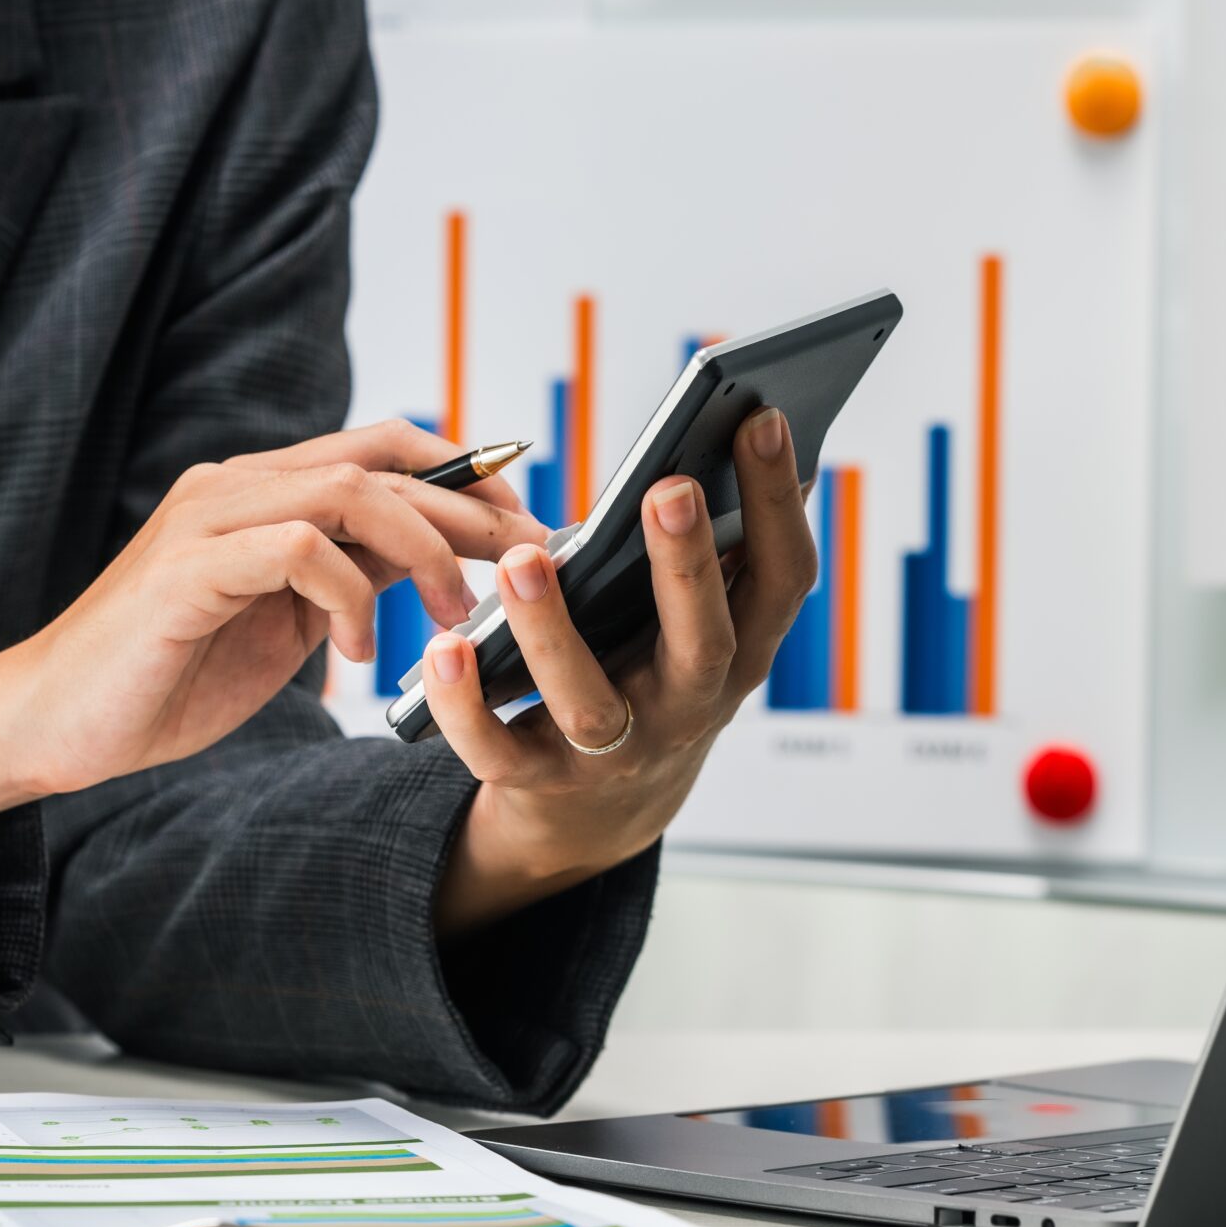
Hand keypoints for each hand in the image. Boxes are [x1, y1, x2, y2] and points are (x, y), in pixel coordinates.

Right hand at [0, 421, 545, 842]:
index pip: (385, 445)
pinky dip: (348, 600)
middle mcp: (237, 484)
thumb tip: (437, 566)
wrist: (55, 721)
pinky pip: (300, 550)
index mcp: (263, 492)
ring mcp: (209, 518)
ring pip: (351, 490)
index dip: (466, 473)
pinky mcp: (186, 568)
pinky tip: (353, 659)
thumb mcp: (285, 622)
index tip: (528, 525)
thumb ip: (348, 579)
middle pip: (384, 460)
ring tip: (454, 615)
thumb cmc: (169, 674)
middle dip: (474, 510)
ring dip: (424, 551)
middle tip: (537, 560)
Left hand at [423, 407, 815, 934]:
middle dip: (689, 568)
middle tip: (669, 488)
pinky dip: (465, 705)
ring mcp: (617, 751)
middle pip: (704, 644)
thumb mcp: (696, 619)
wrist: (602, 810)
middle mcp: (689, 708)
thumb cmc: (648, 670)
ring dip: (555, 633)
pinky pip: (497, 750)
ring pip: (589, 704)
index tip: (763, 416)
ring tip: (524, 561)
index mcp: (741, 653)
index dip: (779, 504)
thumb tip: (739, 425)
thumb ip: (712, 544)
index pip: (781, 579)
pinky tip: (444, 649)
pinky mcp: (538, 779)